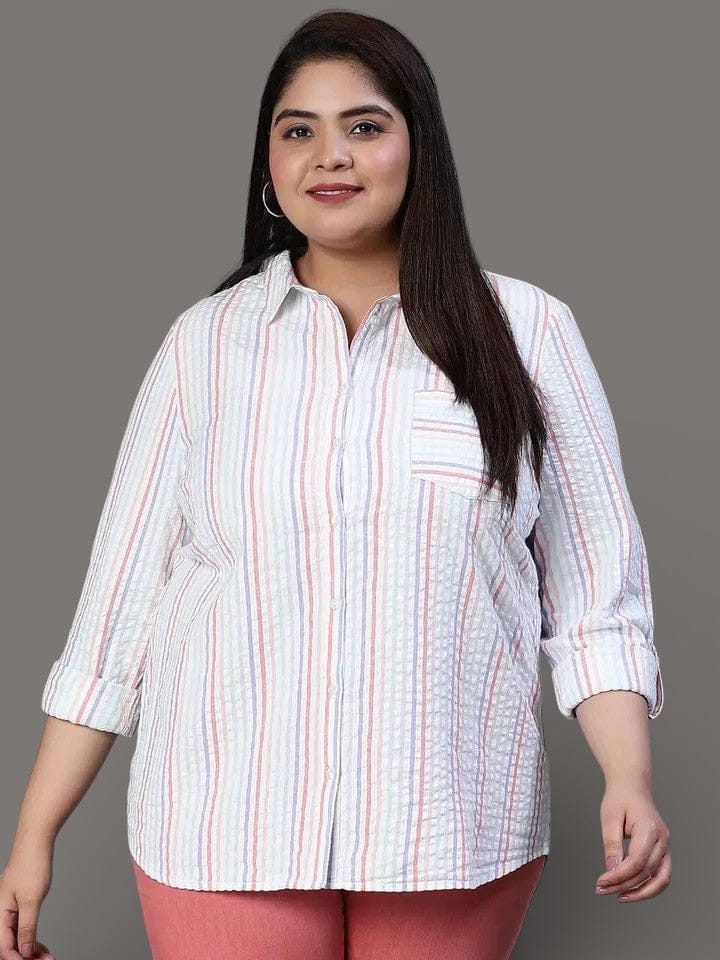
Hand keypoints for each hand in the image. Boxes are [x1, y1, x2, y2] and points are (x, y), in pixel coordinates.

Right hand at [0, 841, 55, 959]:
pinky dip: (31, 938)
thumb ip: (27, 927)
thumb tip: (24, 951)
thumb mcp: (31, 900)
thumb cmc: (31, 865)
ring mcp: (8, 910)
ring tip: (46, 957)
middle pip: (9, 945)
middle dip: (26, 957)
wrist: (36, 842)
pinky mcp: (17, 905)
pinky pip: (20, 928)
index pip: (4, 947)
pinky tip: (40, 946)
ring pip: (16, 938)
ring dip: (29, 950)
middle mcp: (0, 914)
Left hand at [595, 780, 670, 901]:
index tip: (600, 882)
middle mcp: (663, 839)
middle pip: (646, 872)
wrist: (632, 786)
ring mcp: (666, 846)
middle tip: (601, 890)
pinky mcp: (663, 850)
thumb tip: (612, 871)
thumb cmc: (620, 799)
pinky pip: (661, 875)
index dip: (619, 876)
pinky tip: (629, 889)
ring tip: (618, 896)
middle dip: (624, 885)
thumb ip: (612, 845)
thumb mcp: (610, 817)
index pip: (637, 861)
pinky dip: (648, 885)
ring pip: (660, 879)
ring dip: (640, 892)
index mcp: (650, 829)